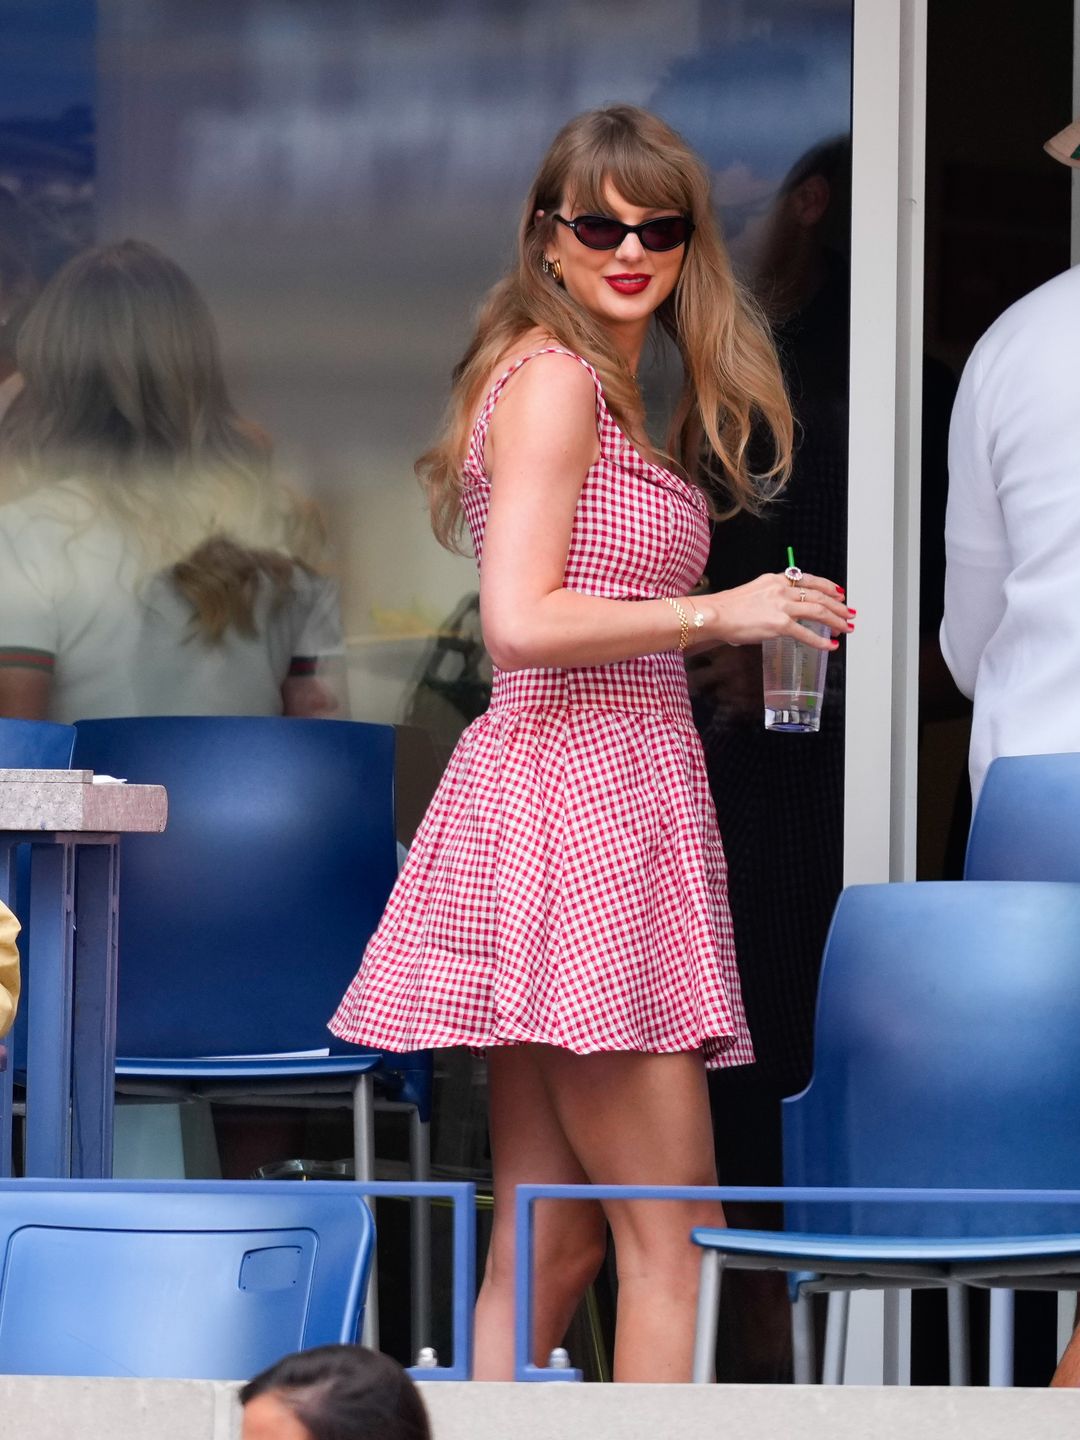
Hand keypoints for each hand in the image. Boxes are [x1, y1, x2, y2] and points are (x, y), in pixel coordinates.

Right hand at [703, 571, 851, 649]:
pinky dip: (821, 641)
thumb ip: (771, 597)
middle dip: (837, 606)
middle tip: (849, 613)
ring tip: (846, 628)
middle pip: (818, 595)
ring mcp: (782, 607)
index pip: (809, 579)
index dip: (827, 586)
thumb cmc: (728, 608)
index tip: (838, 592)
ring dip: (835, 620)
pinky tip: (831, 645)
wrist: (716, 614)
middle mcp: (782, 590)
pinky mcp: (780, 624)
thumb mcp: (753, 592)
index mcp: (775, 580)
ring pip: (818, 611)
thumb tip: (782, 610)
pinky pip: (806, 634)